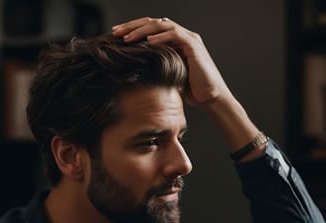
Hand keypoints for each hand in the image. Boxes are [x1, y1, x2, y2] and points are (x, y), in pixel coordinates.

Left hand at [112, 17, 232, 107]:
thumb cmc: (190, 90)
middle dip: (132, 26)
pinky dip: (161, 37)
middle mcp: (181, 36)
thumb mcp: (166, 76)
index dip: (132, 30)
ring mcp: (188, 39)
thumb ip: (154, 66)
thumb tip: (132, 69)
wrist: (210, 98)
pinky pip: (175, 35)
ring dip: (142, 30)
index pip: (150, 28)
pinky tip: (148, 41)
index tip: (115, 36)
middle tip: (115, 32)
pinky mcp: (194, 46)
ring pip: (162, 24)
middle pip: (153, 22)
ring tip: (127, 37)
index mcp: (173, 41)